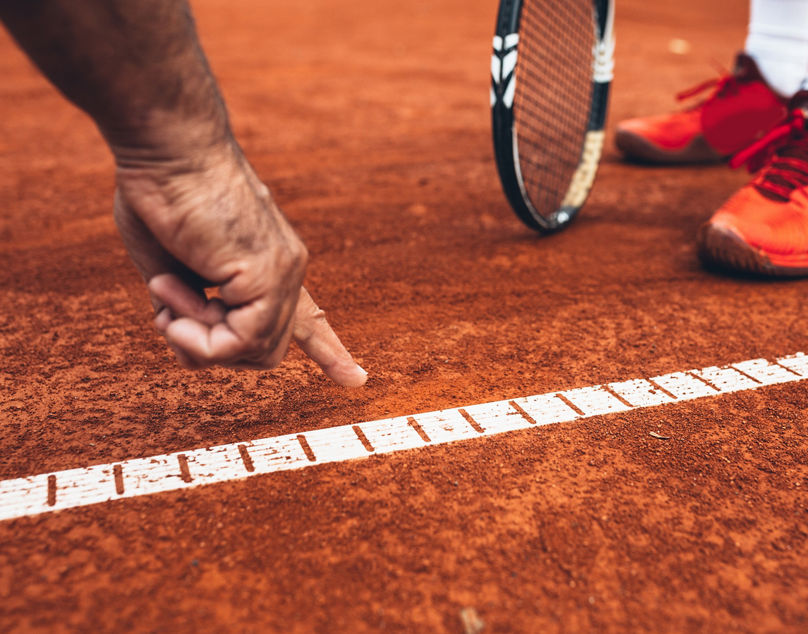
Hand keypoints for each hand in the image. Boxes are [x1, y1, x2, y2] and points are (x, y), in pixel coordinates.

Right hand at [113, 143, 366, 386]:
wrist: (166, 148)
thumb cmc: (160, 195)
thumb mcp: (171, 266)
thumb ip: (189, 306)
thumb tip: (192, 342)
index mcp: (268, 266)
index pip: (307, 318)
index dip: (328, 350)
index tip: (356, 380)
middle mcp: (286, 271)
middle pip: (262, 352)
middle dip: (209, 349)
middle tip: (171, 314)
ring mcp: (283, 272)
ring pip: (252, 353)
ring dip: (195, 339)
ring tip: (168, 292)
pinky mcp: (267, 273)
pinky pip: (240, 342)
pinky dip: (198, 337)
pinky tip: (175, 301)